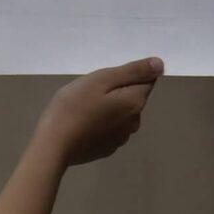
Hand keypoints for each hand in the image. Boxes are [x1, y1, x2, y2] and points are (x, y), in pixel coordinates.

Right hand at [33, 57, 163, 166]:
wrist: (53, 144)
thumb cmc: (75, 106)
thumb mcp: (102, 80)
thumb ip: (132, 71)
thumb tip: (160, 65)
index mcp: (135, 102)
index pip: (147, 81)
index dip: (128, 75)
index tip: (107, 78)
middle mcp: (133, 122)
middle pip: (133, 97)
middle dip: (118, 91)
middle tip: (91, 90)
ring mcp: (120, 139)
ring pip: (122, 113)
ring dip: (110, 107)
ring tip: (85, 106)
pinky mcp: (106, 149)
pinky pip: (110, 128)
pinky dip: (102, 122)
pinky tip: (83, 122)